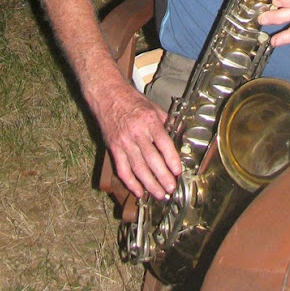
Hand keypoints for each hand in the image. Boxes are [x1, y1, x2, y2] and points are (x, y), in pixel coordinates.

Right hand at [96, 82, 181, 199]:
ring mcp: (124, 142)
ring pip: (138, 168)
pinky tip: (139, 191)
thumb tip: (180, 135)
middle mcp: (136, 132)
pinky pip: (122, 169)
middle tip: (171, 188)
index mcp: (149, 121)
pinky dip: (130, 183)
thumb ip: (167, 122)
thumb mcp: (154, 107)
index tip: (178, 171)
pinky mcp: (113, 148)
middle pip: (151, 159)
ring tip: (159, 194)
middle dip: (163, 176)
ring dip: (149, 184)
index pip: (163, 143)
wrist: (108, 96)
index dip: (171, 159)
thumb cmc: (132, 101)